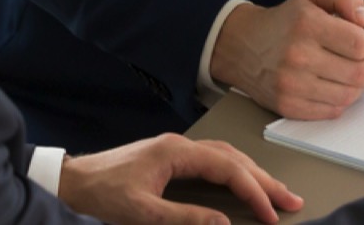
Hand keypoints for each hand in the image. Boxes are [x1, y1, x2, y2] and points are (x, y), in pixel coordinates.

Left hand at [58, 133, 303, 223]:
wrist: (71, 182)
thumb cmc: (101, 194)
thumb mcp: (142, 213)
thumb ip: (185, 218)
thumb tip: (224, 223)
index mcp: (177, 153)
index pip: (229, 169)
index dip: (254, 192)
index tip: (272, 213)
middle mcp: (180, 146)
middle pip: (234, 158)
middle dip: (265, 180)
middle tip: (292, 200)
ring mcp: (176, 150)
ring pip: (227, 157)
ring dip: (253, 174)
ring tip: (275, 192)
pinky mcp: (169, 158)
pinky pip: (214, 160)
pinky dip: (235, 171)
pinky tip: (242, 181)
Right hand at [208, 0, 363, 118]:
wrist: (244, 45)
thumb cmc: (285, 21)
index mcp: (307, 24)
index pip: (360, 44)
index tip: (362, 43)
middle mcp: (298, 55)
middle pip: (359, 74)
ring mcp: (291, 84)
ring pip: (348, 96)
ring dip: (356, 87)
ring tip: (348, 74)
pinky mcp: (288, 106)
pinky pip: (331, 112)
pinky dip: (338, 101)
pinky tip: (331, 87)